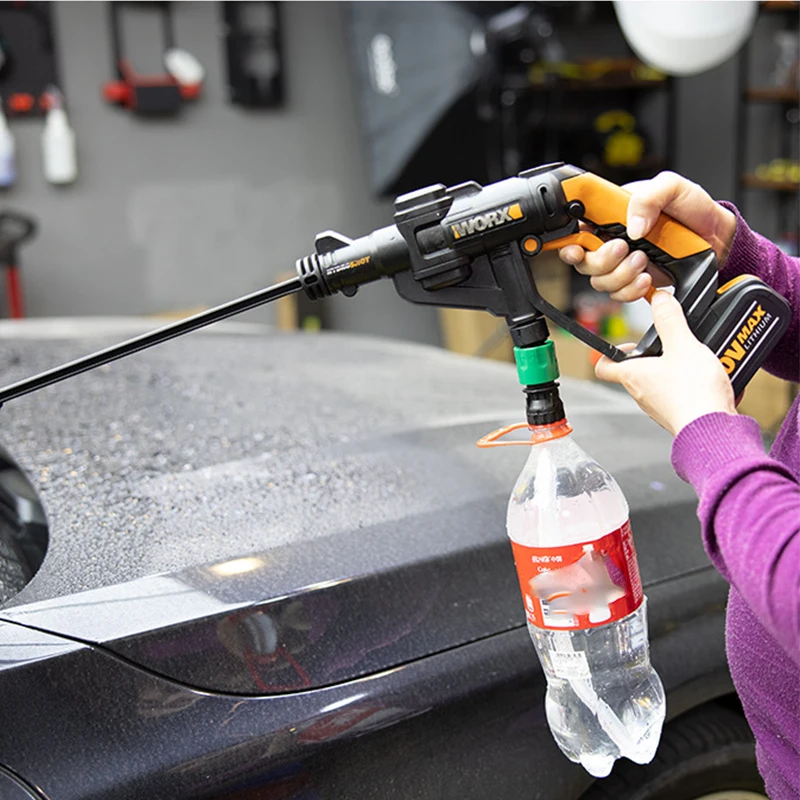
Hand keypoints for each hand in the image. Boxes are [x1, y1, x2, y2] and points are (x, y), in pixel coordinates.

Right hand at [559, 171, 737, 301]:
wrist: (715, 238)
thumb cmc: (692, 209)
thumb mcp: (673, 187)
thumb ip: (649, 197)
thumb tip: (631, 226)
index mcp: (610, 215)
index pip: (576, 227)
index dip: (569, 239)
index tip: (577, 245)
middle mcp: (610, 239)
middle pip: (582, 260)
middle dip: (600, 260)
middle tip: (624, 249)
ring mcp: (620, 263)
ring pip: (599, 280)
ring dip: (620, 275)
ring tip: (644, 261)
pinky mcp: (633, 280)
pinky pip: (618, 294)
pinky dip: (631, 290)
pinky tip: (647, 278)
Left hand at [594, 290, 735, 435]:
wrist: (715, 428)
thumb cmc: (693, 394)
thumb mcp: (683, 345)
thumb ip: (671, 320)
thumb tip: (659, 300)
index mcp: (633, 376)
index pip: (604, 366)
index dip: (607, 353)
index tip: (621, 343)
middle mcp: (641, 394)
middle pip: (634, 372)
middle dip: (649, 356)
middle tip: (665, 345)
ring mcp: (659, 407)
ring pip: (657, 383)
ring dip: (670, 369)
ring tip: (690, 358)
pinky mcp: (678, 414)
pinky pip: (678, 395)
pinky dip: (687, 384)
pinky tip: (706, 377)